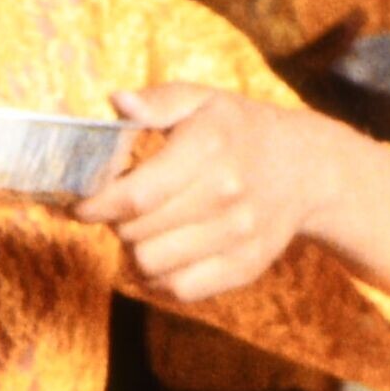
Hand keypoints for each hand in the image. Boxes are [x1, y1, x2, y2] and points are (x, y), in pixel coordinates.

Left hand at [85, 79, 389, 308]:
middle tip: (125, 208)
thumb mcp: (202, 100)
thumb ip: (158, 100)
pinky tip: (165, 252)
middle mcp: (226, 194)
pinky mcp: (244, 267)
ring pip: (151, 265)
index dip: (98, 206)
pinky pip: (179, 289)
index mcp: (209, 148)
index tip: (83, 205)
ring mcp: (238, 235)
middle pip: (138, 233)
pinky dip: (160, 277)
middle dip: (118, 223)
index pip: (136, 196)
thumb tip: (119, 103)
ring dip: (137, 249)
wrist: (306, 170)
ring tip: (147, 228)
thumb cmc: (239, 131)